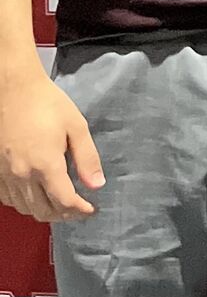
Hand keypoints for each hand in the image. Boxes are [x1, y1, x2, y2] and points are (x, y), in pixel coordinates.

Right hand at [0, 66, 101, 222]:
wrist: (13, 91)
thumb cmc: (48, 104)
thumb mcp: (77, 126)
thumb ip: (87, 158)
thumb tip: (97, 185)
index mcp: (45, 164)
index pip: (64, 201)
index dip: (80, 210)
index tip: (92, 210)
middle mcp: (22, 175)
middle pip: (43, 211)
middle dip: (64, 215)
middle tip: (80, 209)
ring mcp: (5, 175)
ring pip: (25, 208)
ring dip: (44, 212)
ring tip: (62, 205)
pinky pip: (9, 199)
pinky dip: (25, 203)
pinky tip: (37, 195)